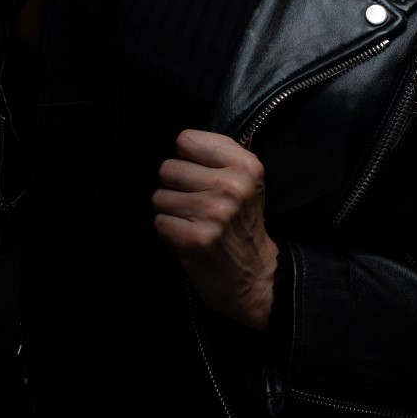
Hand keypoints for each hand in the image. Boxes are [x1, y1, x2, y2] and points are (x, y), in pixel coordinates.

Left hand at [152, 129, 278, 329]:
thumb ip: (219, 156)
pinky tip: (189, 238)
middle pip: (169, 168)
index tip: (198, 174)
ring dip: (171, 211)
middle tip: (195, 203)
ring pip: (160, 196)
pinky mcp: (196, 239)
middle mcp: (232, 186)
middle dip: (175, 187)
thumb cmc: (242, 224)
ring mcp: (214, 213)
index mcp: (246, 165)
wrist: (256, 277)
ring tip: (193, 221)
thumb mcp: (246, 181)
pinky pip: (159, 222)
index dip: (186, 159)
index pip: (186, 140)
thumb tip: (180, 142)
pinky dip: (169, 231)